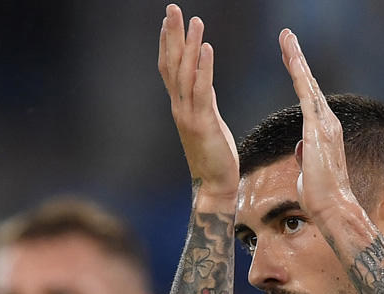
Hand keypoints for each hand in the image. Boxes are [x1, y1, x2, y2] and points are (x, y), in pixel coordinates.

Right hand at [159, 4, 238, 199]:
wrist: (216, 186)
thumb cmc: (215, 156)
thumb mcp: (208, 121)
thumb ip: (203, 99)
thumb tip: (204, 78)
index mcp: (180, 107)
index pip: (169, 69)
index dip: (167, 44)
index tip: (167, 21)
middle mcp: (179, 107)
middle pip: (172, 65)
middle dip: (172, 35)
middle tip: (172, 9)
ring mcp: (189, 115)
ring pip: (185, 73)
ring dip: (189, 45)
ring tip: (194, 20)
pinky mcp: (203, 123)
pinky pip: (202, 90)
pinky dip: (204, 67)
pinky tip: (207, 48)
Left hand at [279, 29, 359, 222]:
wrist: (333, 207)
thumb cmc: (320, 194)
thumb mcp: (308, 169)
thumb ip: (306, 154)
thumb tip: (302, 148)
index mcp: (323, 131)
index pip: (308, 97)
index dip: (299, 76)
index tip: (290, 58)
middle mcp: (328, 123)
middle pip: (309, 83)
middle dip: (297, 59)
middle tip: (287, 36)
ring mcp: (325, 124)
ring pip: (308, 84)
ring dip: (297, 59)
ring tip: (287, 38)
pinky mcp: (318, 129)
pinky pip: (307, 95)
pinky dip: (299, 76)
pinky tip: (292, 59)